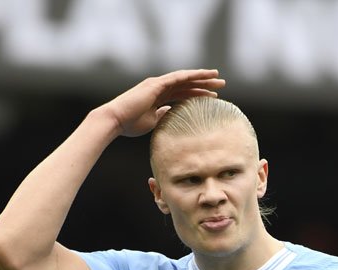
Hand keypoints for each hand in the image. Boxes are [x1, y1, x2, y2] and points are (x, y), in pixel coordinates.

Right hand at [101, 69, 225, 137]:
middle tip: (221, 85)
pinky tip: (203, 76)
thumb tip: (172, 114)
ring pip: (185, 78)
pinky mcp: (156, 84)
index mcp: (158, 96)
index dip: (197, 94)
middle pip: (187, 84)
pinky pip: (177, 78)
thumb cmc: (130, 124)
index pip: (182, 94)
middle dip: (204, 84)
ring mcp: (157, 84)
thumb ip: (163, 115)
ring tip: (218, 78)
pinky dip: (191, 76)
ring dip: (202, 78)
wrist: (115, 120)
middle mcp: (159, 87)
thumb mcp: (152, 121)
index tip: (212, 97)